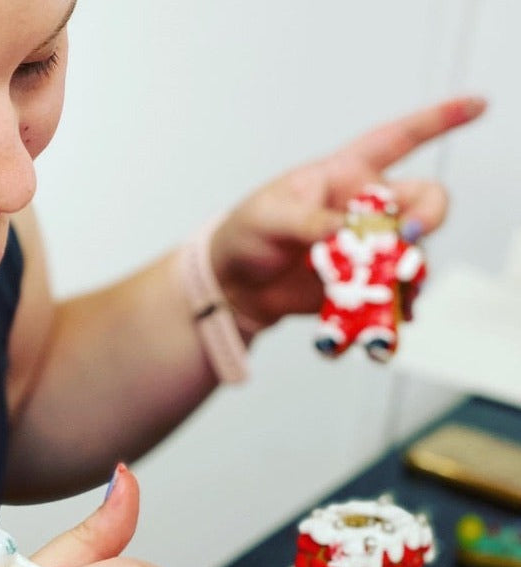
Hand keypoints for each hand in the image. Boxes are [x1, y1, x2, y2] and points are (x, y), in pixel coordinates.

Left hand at [210, 95, 486, 330]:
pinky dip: (393, 304)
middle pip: (422, 203)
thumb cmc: (247, 234)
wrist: (235, 286)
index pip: (397, 139)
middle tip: (406, 238)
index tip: (478, 105)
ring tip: (381, 285)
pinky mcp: (361, 283)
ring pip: (412, 252)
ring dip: (405, 269)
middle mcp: (365, 208)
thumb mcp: (270, 216)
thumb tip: (346, 232)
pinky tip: (385, 314)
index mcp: (344, 174)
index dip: (440, 120)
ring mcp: (366, 247)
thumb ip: (311, 221)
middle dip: (426, 218)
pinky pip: (392, 291)